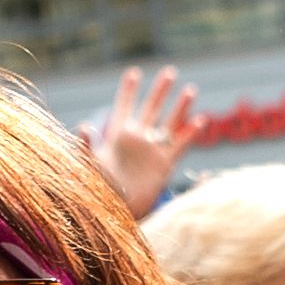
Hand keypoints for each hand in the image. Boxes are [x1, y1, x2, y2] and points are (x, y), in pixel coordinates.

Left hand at [91, 67, 202, 216]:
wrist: (115, 212)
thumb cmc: (98, 190)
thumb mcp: (89, 165)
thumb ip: (84, 146)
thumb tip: (83, 125)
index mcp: (117, 136)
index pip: (123, 107)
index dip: (128, 90)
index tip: (133, 73)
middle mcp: (137, 140)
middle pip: (151, 109)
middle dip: (160, 90)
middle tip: (170, 71)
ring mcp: (152, 151)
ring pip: (169, 123)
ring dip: (180, 107)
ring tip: (190, 89)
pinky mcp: (164, 165)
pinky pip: (180, 145)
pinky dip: (190, 133)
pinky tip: (201, 120)